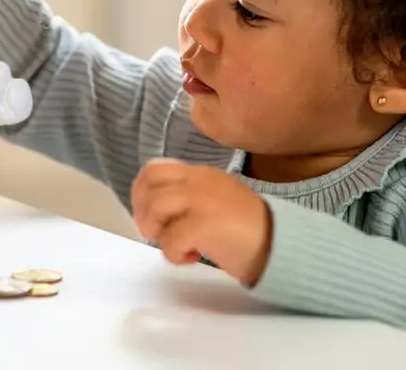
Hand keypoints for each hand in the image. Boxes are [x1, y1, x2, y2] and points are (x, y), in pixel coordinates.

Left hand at [131, 159, 272, 285]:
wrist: (285, 246)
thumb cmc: (250, 231)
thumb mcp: (217, 201)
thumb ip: (189, 198)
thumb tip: (155, 212)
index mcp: (202, 174)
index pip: (156, 168)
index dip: (141, 190)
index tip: (144, 212)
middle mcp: (200, 181)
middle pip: (150, 181)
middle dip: (142, 207)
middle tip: (152, 231)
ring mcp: (202, 200)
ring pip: (155, 206)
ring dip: (157, 231)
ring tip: (174, 246)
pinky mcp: (206, 224)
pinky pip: (171, 238)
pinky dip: (174, 254)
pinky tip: (192, 258)